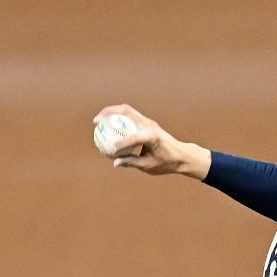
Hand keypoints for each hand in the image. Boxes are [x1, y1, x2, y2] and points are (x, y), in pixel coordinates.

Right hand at [92, 103, 208, 177]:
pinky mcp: (146, 123)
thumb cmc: (166, 162)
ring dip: (111, 112)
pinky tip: (107, 126)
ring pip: (127, 111)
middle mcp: (150, 125)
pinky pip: (129, 117)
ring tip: (98, 120)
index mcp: (152, 137)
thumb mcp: (149, 166)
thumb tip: (115, 163)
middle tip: (96, 121)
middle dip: (109, 113)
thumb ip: (131, 163)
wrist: (181, 154)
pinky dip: (117, 118)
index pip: (134, 137)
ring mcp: (148, 122)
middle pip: (126, 112)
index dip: (120, 143)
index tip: (110, 149)